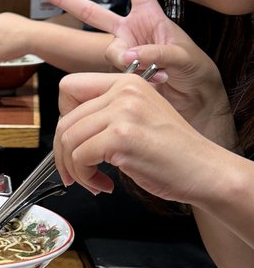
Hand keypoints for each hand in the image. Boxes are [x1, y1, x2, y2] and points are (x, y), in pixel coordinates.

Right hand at [37, 0, 228, 132]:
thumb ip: (155, 52)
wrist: (195, 100)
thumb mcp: (183, 56)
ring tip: (155, 72)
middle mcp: (131, 31)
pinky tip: (156, 82)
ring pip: (109, 51)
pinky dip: (135, 79)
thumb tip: (126, 55)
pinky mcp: (120, 74)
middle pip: (93, 13)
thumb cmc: (195, 71)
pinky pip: (116, 74)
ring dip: (129, 62)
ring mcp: (123, 52)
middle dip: (67, 0)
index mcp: (149, 16)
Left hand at [54, 71, 218, 202]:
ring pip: (68, 140)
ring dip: (73, 169)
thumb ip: (106, 114)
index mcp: (127, 82)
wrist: (205, 171)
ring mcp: (123, 112)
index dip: (63, 117)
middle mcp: (124, 91)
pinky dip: (86, 177)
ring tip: (91, 181)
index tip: (72, 140)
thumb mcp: (137, 118)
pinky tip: (104, 185)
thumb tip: (66, 128)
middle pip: (64, 119)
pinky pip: (80, 158)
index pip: (69, 87)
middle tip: (74, 173)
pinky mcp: (122, 136)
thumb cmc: (173, 152)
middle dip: (63, 153)